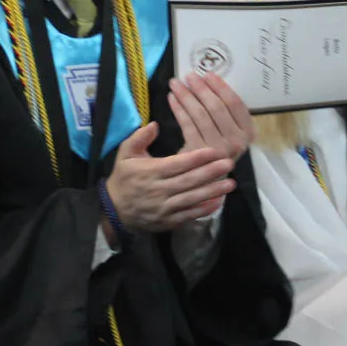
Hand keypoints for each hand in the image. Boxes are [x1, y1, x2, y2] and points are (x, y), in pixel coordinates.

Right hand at [105, 123, 234, 233]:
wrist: (116, 209)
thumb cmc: (124, 177)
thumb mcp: (124, 153)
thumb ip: (139, 137)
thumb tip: (155, 124)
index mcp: (150, 172)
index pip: (177, 164)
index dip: (196, 158)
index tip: (213, 151)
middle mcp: (159, 190)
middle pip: (189, 181)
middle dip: (210, 172)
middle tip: (229, 163)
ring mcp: (165, 207)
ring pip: (193, 198)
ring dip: (213, 191)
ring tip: (230, 183)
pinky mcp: (170, 220)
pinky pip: (191, 214)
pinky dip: (205, 209)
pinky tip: (219, 201)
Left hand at [168, 70, 254, 163]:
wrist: (204, 176)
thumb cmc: (215, 147)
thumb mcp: (227, 130)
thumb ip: (224, 111)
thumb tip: (208, 80)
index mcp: (248, 133)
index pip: (236, 104)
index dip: (221, 87)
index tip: (207, 74)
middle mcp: (237, 142)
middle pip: (217, 107)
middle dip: (200, 88)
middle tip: (188, 75)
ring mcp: (219, 149)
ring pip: (200, 115)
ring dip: (186, 95)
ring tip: (175, 83)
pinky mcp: (200, 153)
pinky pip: (187, 125)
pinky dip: (178, 109)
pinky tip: (171, 98)